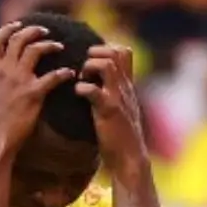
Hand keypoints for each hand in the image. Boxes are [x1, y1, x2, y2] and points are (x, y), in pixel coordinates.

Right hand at [0, 22, 74, 149]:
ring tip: (59, 45)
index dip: (9, 29)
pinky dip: (63, 73)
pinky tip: (70, 73)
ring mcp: (19, 80)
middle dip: (33, 30)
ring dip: (49, 44)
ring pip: (35, 50)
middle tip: (45, 31)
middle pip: (19, 39)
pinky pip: (52, 77)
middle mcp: (4, 70)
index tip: (19, 25)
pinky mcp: (33, 94)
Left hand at [75, 45, 148, 181]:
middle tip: (84, 69)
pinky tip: (78, 95)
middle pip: (115, 52)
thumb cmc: (121, 136)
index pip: (125, 51)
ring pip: (106, 65)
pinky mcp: (108, 111)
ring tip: (82, 79)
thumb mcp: (122, 108)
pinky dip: (81, 88)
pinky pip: (93, 90)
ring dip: (89, 67)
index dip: (106, 48)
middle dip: (95, 53)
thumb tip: (97, 82)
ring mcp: (118, 97)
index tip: (92, 60)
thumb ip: (114, 93)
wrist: (129, 158)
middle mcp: (125, 87)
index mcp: (127, 85)